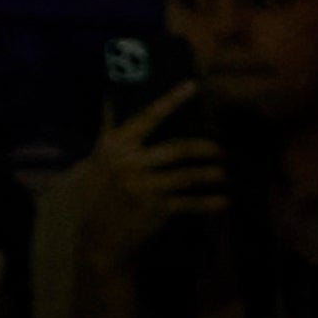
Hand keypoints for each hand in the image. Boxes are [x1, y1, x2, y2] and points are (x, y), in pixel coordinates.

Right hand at [63, 81, 232, 274]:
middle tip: (219, 147)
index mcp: (115, 143)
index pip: (148, 116)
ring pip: (188, 175)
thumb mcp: (100, 156)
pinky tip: (223, 201)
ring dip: (211, 173)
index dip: (171, 99)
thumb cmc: (99, 188)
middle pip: (177, 148)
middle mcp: (129, 162)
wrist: (94, 232)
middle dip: (205, 147)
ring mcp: (143, 186)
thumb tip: (114, 94)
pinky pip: (191, 203)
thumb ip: (112, 129)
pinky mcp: (156, 209)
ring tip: (221, 173)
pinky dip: (210, 202)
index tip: (193, 86)